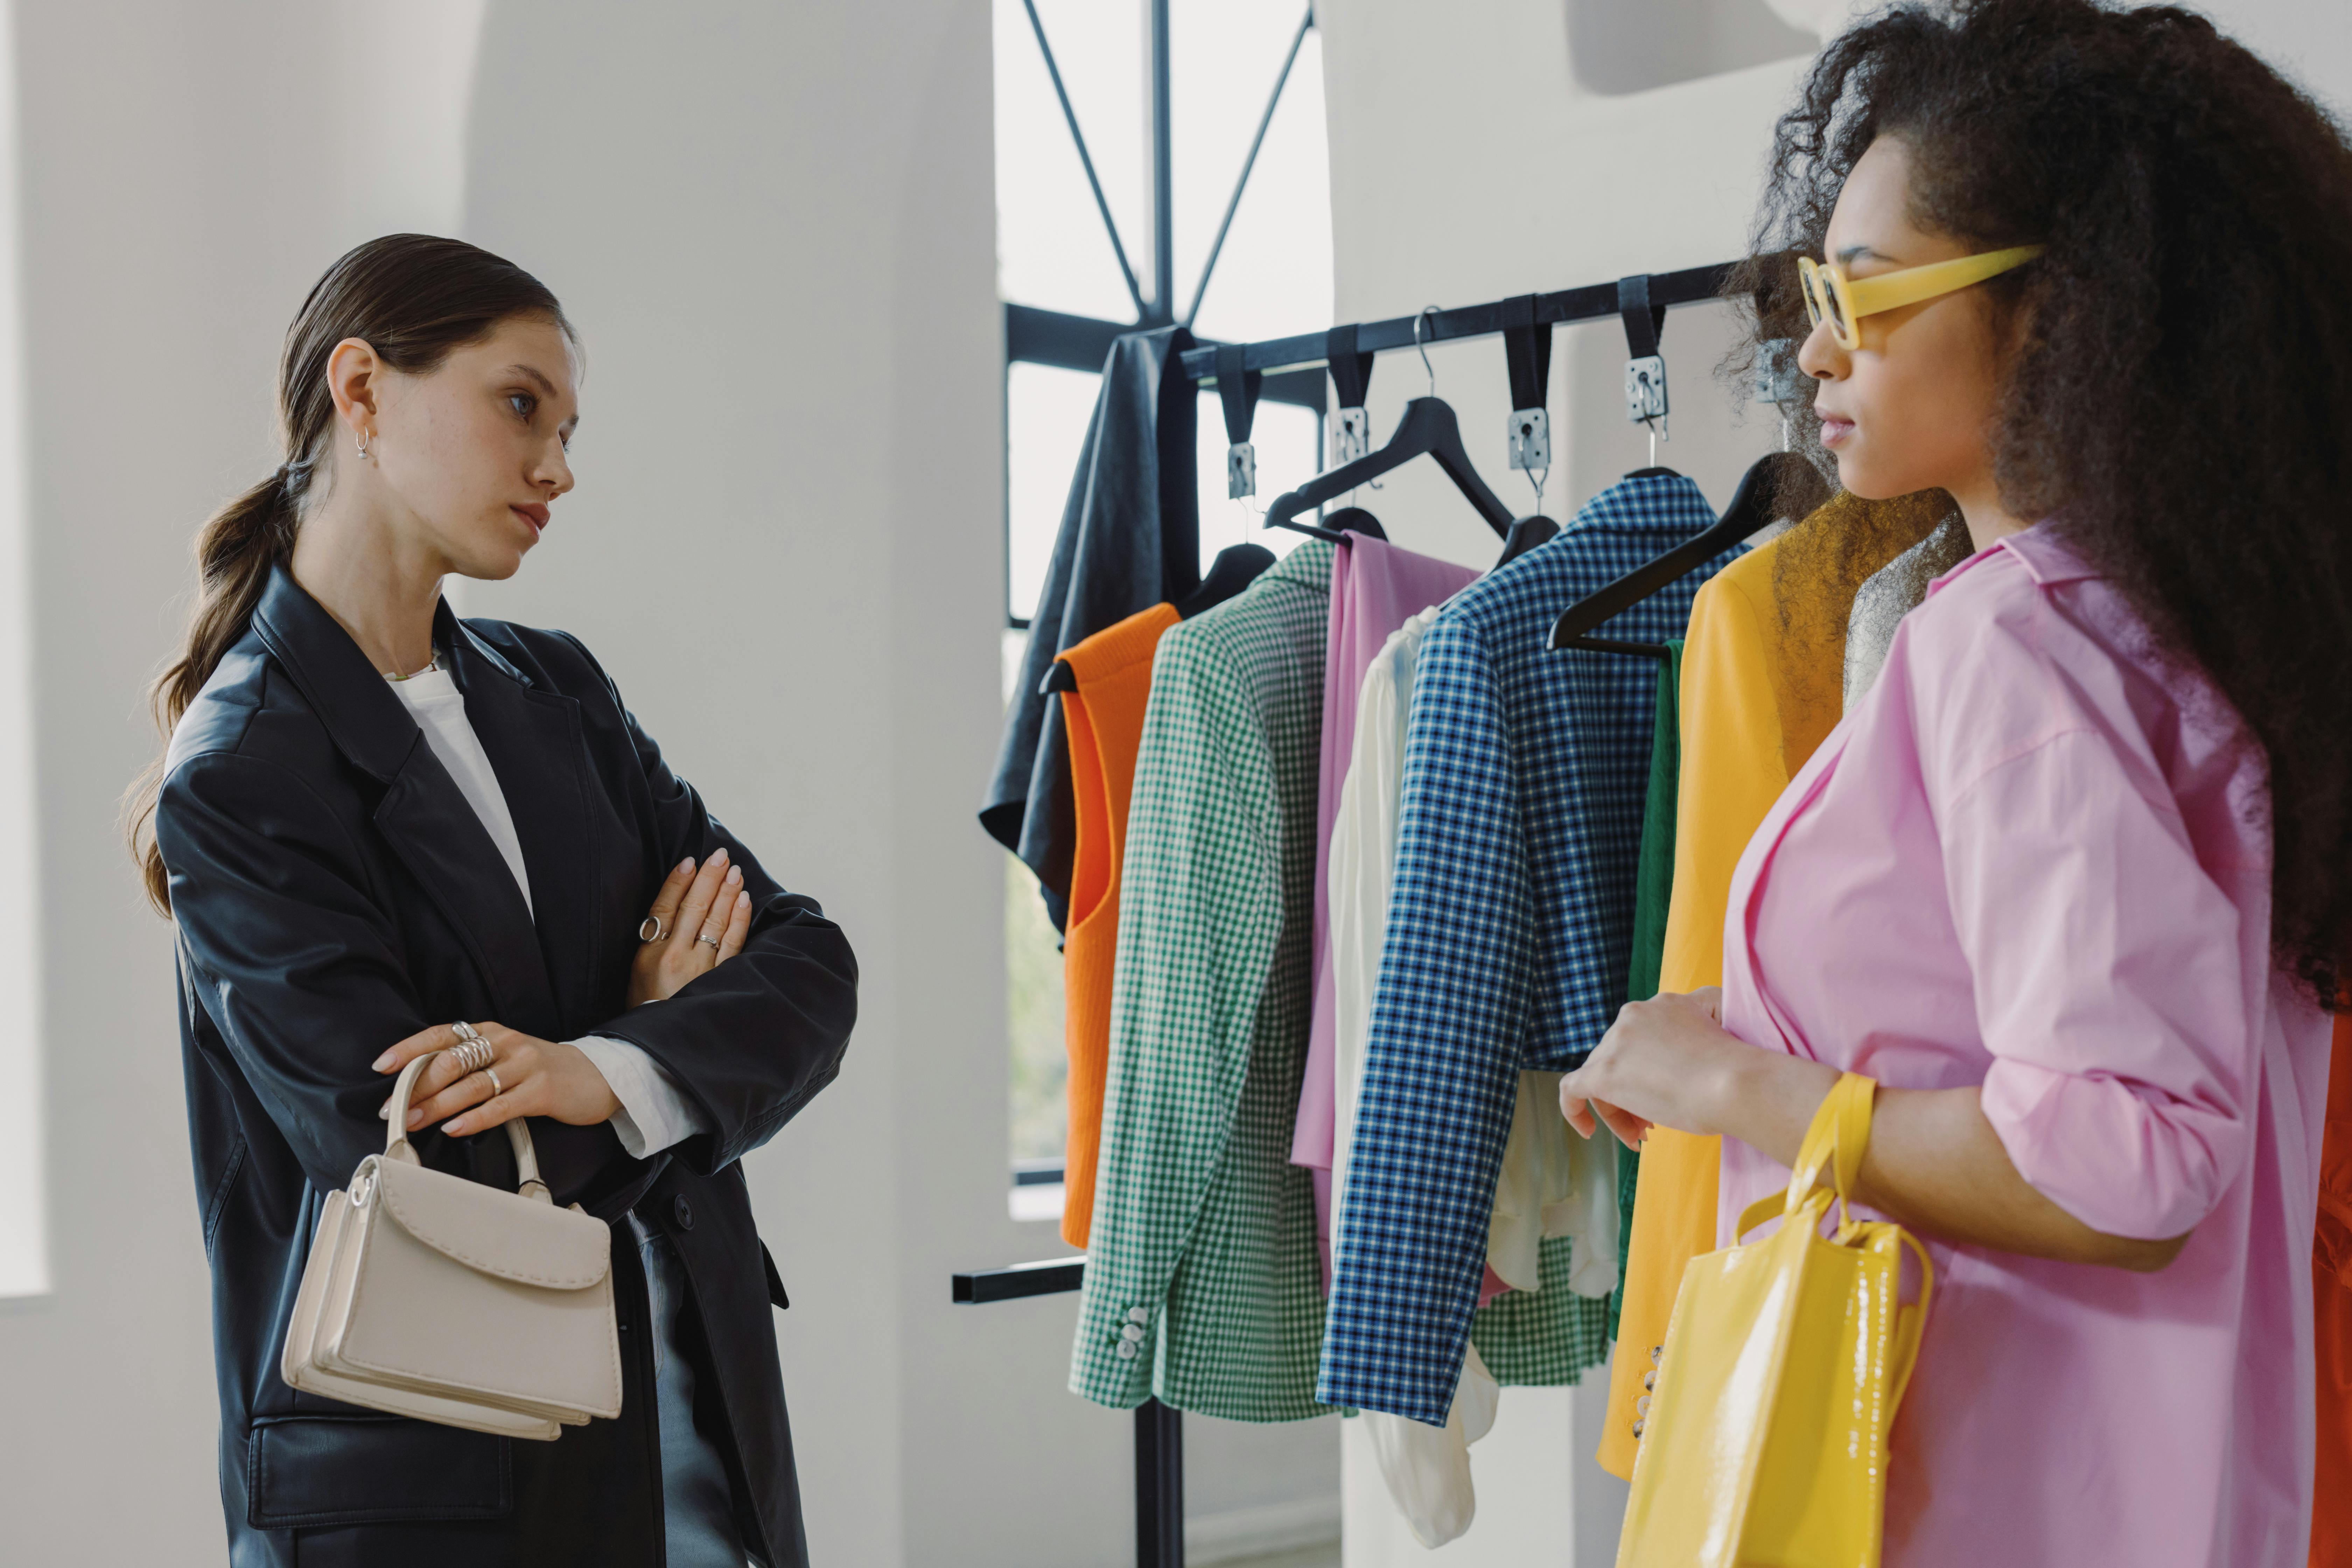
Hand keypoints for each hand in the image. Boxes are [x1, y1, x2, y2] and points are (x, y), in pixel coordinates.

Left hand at [372, 1022, 621, 1137]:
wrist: (597, 1076)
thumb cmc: (540, 1072)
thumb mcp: (504, 1058)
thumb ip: (469, 1065)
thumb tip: (418, 1087)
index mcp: (490, 1032)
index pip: (442, 1035)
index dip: (410, 1049)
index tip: (382, 1066)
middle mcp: (505, 1043)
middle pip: (452, 1062)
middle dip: (416, 1087)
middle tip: (390, 1109)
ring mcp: (525, 1065)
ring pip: (471, 1085)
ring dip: (436, 1106)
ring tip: (411, 1122)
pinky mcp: (542, 1090)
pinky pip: (501, 1106)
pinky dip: (474, 1119)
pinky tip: (454, 1129)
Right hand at [627, 849, 751, 1007]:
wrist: (658, 1042)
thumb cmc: (646, 1006)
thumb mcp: (638, 972)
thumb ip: (653, 941)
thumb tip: (671, 907)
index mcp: (649, 953)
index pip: (665, 907)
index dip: (678, 881)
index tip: (691, 861)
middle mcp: (674, 956)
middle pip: (694, 908)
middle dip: (709, 878)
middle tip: (720, 856)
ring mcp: (699, 968)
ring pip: (715, 921)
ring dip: (726, 893)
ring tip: (734, 871)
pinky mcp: (719, 980)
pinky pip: (733, 944)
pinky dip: (739, 919)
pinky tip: (743, 900)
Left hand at [1556, 987, 1751, 1149]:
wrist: (1737, 1084)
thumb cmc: (1737, 1066)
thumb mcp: (1721, 1024)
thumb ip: (1701, 1019)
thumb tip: (1683, 1039)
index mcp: (1661, 1004)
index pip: (1640, 1040)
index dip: (1648, 1071)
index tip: (1668, 1096)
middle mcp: (1632, 1016)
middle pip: (1619, 1059)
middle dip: (1632, 1093)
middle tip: (1651, 1126)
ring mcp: (1616, 1043)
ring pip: (1601, 1077)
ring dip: (1618, 1109)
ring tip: (1639, 1136)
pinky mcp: (1604, 1074)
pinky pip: (1571, 1089)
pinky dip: (1573, 1109)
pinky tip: (1587, 1131)